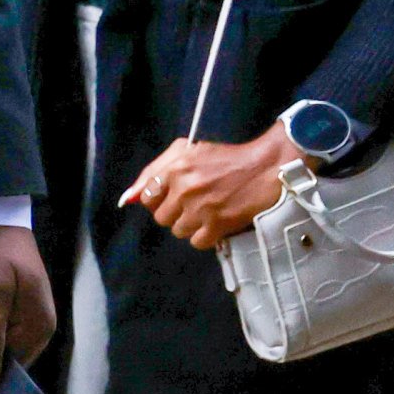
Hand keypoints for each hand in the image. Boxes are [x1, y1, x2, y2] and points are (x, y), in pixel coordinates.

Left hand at [122, 126, 305, 252]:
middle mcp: (185, 189)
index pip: (147, 197)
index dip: (159, 199)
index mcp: (176, 168)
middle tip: (194, 202)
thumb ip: (154, 171)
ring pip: (178, 231)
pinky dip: (205, 236)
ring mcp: (201, 209)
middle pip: (161, 217)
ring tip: (207, 211)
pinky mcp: (217, 225)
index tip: (173, 197)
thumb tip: (127, 198)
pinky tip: (216, 222)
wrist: (266, 168)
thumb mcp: (187, 152)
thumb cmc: (227, 159)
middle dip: (175, 212)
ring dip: (190, 224)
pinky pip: (196, 242)